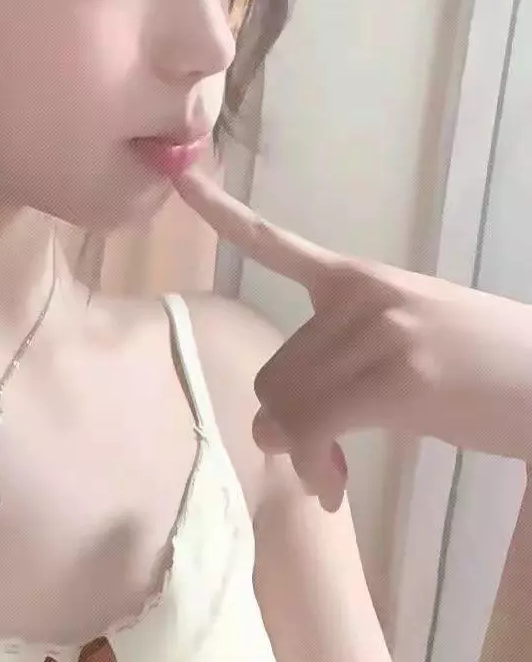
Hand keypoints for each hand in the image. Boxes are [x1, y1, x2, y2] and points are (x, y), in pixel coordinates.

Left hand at [174, 167, 531, 509]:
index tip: (179, 175)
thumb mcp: (403, 344)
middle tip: (321, 463)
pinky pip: (315, 425)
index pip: (275, 243)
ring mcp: (381, 332)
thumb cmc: (481, 370)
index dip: (220, 211)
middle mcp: (360, 296)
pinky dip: (313, 464)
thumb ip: (333, 370)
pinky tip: (334, 486)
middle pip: (275, 372)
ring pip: (287, 404)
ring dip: (302, 454)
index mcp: (357, 279)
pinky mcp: (400, 378)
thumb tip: (268, 430)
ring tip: (333, 475)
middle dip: (290, 427)